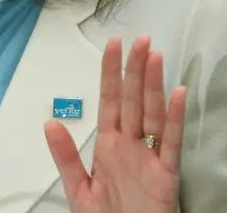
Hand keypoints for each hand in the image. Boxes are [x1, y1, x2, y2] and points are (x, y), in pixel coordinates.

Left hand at [45, 36, 186, 212]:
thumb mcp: (78, 187)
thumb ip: (65, 155)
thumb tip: (49, 122)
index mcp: (109, 145)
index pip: (110, 101)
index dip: (111, 73)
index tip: (113, 45)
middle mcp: (130, 145)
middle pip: (133, 100)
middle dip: (135, 70)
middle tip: (140, 39)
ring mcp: (149, 158)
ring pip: (152, 114)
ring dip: (153, 85)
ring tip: (154, 56)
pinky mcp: (166, 175)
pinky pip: (171, 143)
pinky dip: (174, 119)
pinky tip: (177, 95)